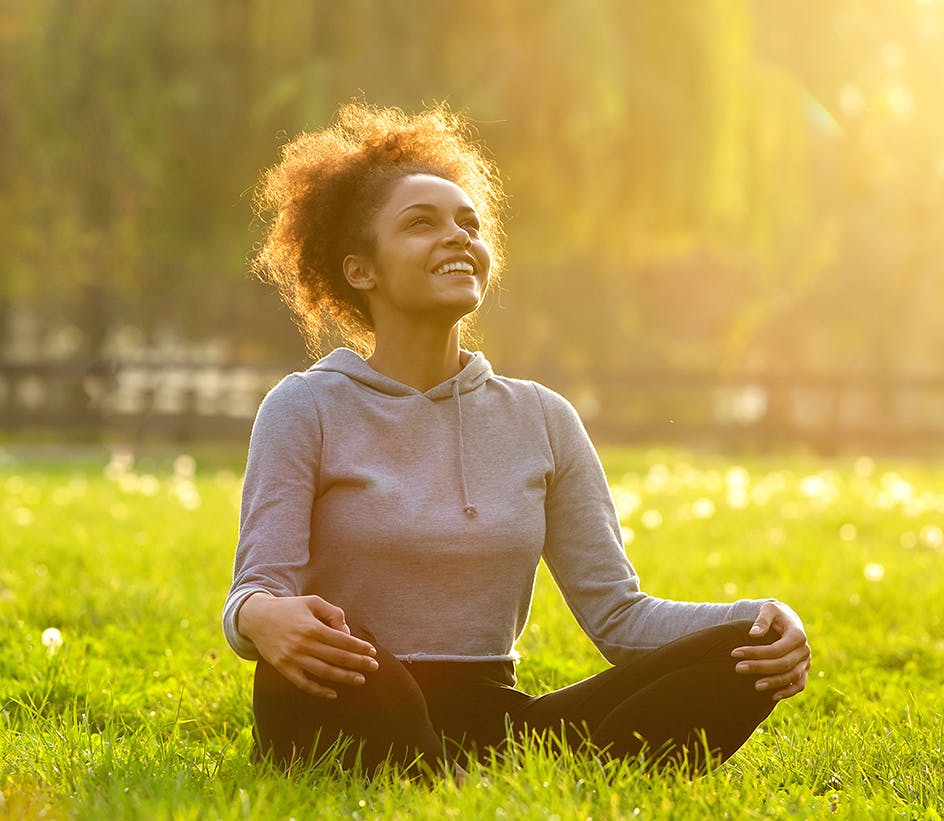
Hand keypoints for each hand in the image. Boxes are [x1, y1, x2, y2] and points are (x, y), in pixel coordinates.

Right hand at [237, 592, 378, 698]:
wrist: (257, 618)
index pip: (342, 641)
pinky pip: (303, 684)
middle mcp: (303, 644)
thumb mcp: (312, 602)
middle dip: (358, 663)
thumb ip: (333, 613)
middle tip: (375, 667)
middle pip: (337, 657)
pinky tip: (333, 693)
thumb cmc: (290, 608)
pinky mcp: (283, 669)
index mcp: (312, 627)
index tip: (372, 651)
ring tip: (360, 680)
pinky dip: (319, 691)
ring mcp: (292, 658)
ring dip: (344, 678)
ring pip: (324, 672)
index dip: (359, 647)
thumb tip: (347, 634)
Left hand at [731, 601, 810, 700]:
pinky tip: (772, 696)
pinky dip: (788, 692)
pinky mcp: (804, 670)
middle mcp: (804, 650)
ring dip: (774, 683)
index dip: (756, 652)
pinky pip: (799, 685)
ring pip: (791, 676)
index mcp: (797, 634)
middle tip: (738, 668)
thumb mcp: (769, 610)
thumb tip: (753, 634)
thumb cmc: (775, 614)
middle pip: (783, 664)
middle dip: (760, 667)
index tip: (734, 653)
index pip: (776, 648)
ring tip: (755, 686)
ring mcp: (806, 662)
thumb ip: (762, 620)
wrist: (787, 620)